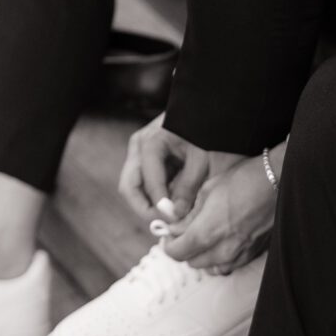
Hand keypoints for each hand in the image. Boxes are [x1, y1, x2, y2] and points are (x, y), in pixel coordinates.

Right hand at [118, 114, 244, 220]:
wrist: (206, 111)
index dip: (158, 205)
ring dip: (149, 205)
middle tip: (164, 225)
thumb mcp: (202, 160)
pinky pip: (144, 185)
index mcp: (150, 143)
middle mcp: (139, 148)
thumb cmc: (206, 132)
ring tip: (170, 219)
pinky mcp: (146, 160)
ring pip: (134, 188)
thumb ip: (189, 188)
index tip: (174, 222)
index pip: (146, 183)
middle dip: (145, 209)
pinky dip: (156, 198)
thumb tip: (175, 215)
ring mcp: (139, 153)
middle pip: (129, 187)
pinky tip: (172, 208)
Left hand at [159, 154, 277, 272]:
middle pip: (192, 262)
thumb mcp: (207, 192)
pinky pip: (228, 265)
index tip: (168, 236)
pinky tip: (221, 243)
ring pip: (210, 267)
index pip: (178, 253)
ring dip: (202, 256)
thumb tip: (175, 229)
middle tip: (183, 234)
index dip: (169, 245)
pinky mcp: (251, 255)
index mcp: (207, 232)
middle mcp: (223, 250)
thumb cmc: (243, 180)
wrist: (277, 183)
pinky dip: (219, 258)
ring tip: (203, 239)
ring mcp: (239, 255)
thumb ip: (188, 216)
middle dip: (184, 250)